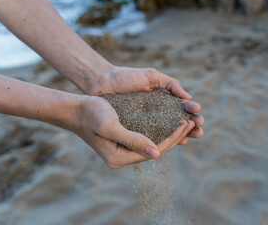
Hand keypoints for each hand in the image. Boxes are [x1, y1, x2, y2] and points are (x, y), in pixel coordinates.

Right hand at [75, 96, 194, 168]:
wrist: (75, 110)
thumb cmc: (91, 114)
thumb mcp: (111, 126)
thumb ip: (132, 140)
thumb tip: (156, 153)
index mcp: (119, 157)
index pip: (153, 151)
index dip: (172, 138)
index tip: (186, 124)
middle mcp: (123, 157)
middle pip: (156, 149)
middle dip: (175, 136)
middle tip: (192, 122)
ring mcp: (123, 150)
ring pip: (153, 143)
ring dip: (169, 133)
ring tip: (186, 122)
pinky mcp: (124, 141)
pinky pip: (146, 138)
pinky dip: (159, 130)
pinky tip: (169, 122)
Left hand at [88, 66, 203, 143]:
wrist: (102, 82)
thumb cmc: (126, 76)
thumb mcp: (150, 76)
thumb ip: (169, 84)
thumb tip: (188, 98)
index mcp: (162, 99)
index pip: (180, 107)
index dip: (190, 111)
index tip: (198, 114)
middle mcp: (156, 112)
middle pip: (177, 121)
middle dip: (190, 126)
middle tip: (200, 130)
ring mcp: (146, 122)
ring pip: (167, 131)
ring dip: (181, 135)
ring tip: (192, 137)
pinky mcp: (135, 130)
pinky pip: (151, 138)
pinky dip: (162, 141)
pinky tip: (173, 144)